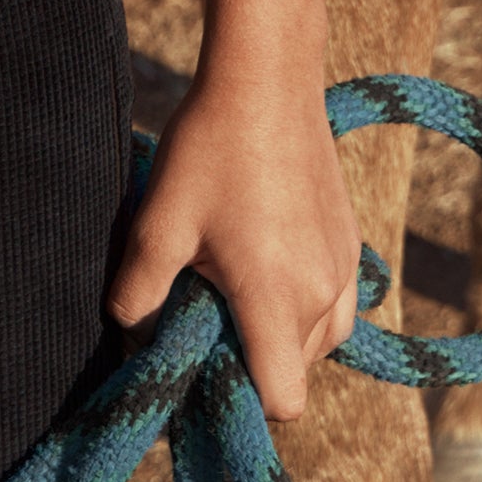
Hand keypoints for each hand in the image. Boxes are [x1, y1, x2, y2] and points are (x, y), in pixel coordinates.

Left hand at [107, 0, 365, 426]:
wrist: (268, 81)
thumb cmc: (210, 150)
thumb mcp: (160, 222)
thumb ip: (140, 289)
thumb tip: (128, 327)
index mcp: (275, 298)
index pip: (282, 400)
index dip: (242, 401)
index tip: (204, 369)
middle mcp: (322, 293)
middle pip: (295, 373)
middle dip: (252, 359)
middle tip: (205, 311)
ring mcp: (344, 269)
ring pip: (319, 343)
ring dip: (279, 333)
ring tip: (233, 285)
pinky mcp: (352, 246)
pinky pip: (335, 307)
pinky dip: (302, 306)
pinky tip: (262, 263)